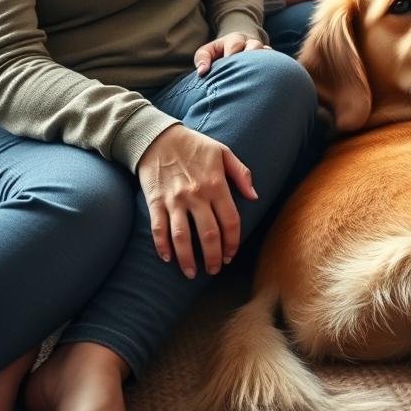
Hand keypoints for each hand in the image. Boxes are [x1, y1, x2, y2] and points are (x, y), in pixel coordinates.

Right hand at [137, 125, 256, 277]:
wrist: (159, 138)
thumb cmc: (195, 145)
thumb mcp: (224, 152)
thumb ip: (241, 174)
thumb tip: (254, 196)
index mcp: (216, 184)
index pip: (230, 220)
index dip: (233, 241)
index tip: (231, 254)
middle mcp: (196, 195)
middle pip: (208, 234)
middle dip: (213, 257)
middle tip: (214, 270)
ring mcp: (174, 200)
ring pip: (182, 238)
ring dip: (187, 260)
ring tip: (192, 273)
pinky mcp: (155, 202)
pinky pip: (158, 229)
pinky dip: (162, 247)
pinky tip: (168, 259)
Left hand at [193, 31, 267, 74]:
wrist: (237, 46)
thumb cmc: (219, 53)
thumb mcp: (207, 51)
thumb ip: (201, 58)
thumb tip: (202, 72)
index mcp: (234, 40)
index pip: (235, 44)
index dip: (231, 55)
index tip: (227, 64)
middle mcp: (250, 43)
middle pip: (254, 45)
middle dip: (250, 55)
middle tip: (244, 69)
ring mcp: (262, 51)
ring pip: (267, 52)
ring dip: (263, 62)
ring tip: (256, 76)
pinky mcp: (270, 59)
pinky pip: (276, 60)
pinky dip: (274, 66)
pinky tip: (270, 78)